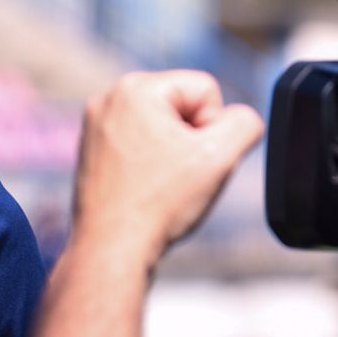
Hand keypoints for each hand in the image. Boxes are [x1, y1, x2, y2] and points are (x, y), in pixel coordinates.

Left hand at [73, 71, 264, 260]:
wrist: (112, 248)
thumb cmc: (160, 205)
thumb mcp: (220, 157)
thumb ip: (245, 124)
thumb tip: (243, 119)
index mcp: (136, 88)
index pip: (205, 90)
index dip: (213, 129)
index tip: (192, 161)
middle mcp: (109, 98)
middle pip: (182, 106)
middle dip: (191, 140)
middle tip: (177, 176)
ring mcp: (96, 125)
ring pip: (161, 128)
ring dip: (172, 153)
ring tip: (160, 185)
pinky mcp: (91, 150)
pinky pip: (139, 145)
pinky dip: (149, 165)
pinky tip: (145, 190)